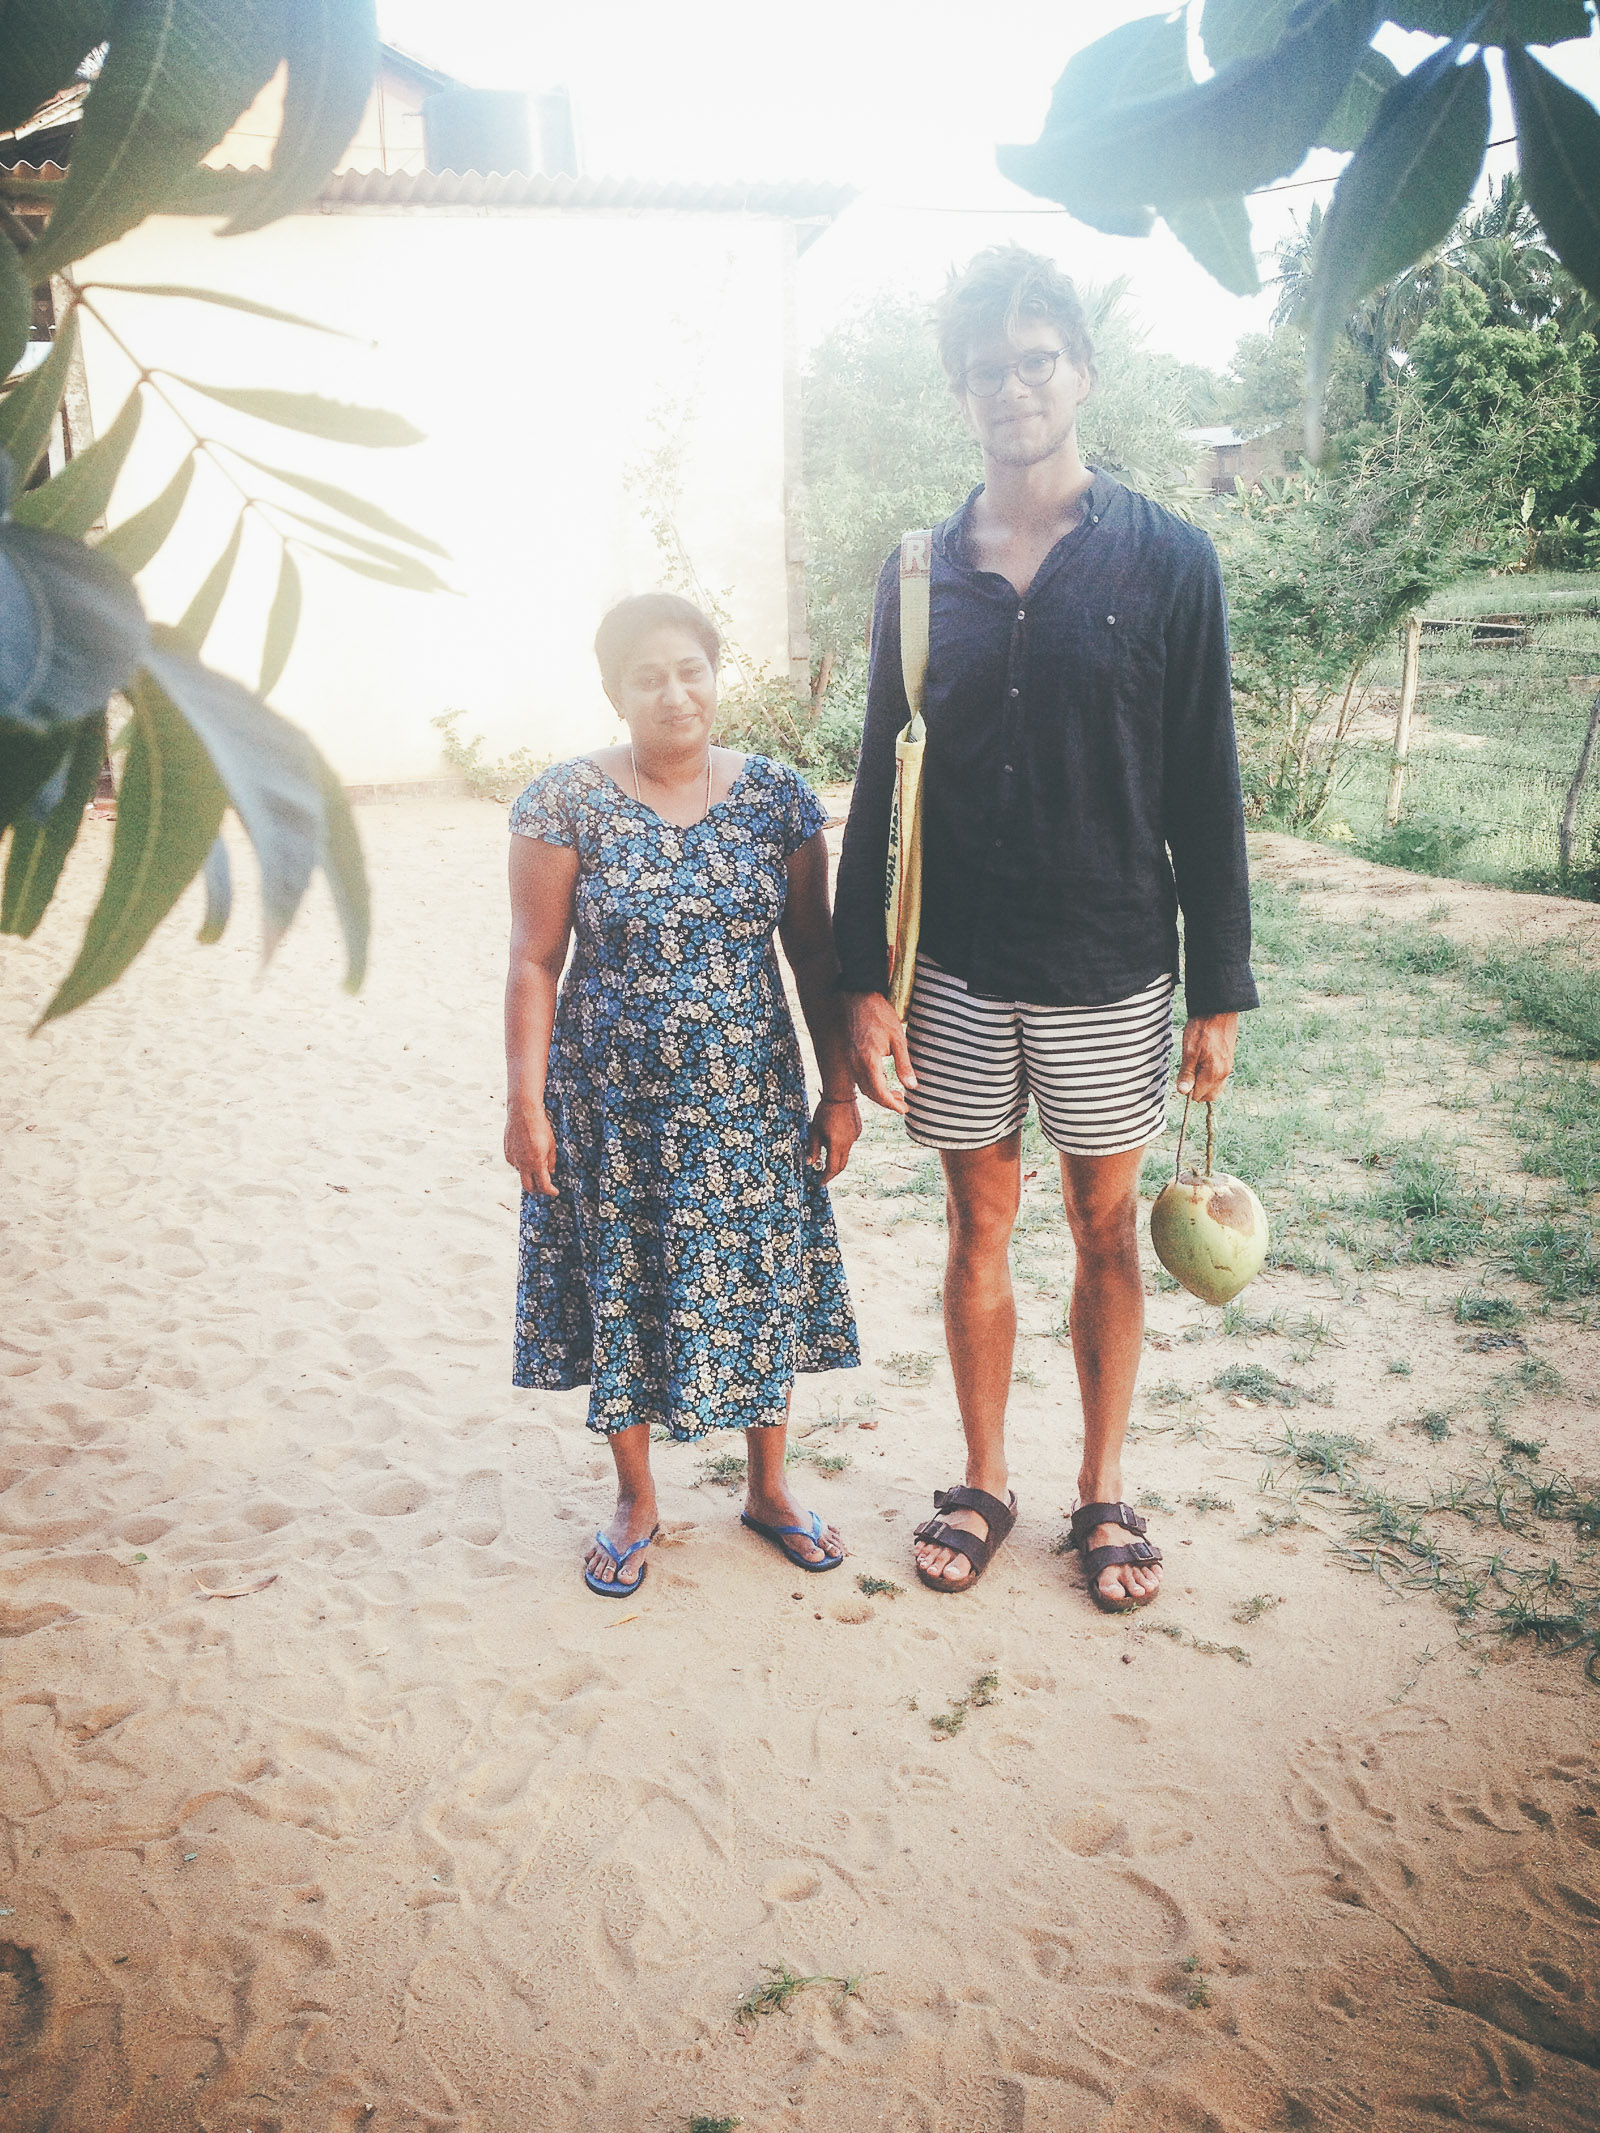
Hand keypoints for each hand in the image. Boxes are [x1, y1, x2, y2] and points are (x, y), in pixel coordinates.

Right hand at [504, 1101, 558, 1195]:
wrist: (523, 1112)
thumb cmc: (541, 1127)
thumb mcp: (552, 1144)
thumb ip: (551, 1161)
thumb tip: (550, 1172)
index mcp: (536, 1163)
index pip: (543, 1186)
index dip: (550, 1192)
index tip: (555, 1192)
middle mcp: (522, 1164)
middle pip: (528, 1187)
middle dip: (537, 1190)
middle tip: (545, 1187)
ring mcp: (513, 1159)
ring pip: (521, 1174)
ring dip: (529, 1174)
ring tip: (537, 1162)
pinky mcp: (507, 1153)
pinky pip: (515, 1164)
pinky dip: (522, 1164)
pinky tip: (527, 1153)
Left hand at [806, 1096, 860, 1183]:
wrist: (841, 1094)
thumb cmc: (824, 1111)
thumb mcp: (814, 1130)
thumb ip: (813, 1149)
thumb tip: (810, 1164)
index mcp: (836, 1144)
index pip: (832, 1167)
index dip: (826, 1177)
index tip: (820, 1183)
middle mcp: (848, 1143)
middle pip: (842, 1164)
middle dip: (832, 1172)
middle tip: (824, 1176)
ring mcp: (855, 1137)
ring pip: (846, 1153)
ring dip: (837, 1157)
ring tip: (826, 1153)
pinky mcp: (858, 1130)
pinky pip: (849, 1142)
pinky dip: (841, 1145)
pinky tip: (834, 1135)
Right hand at [841, 991, 917, 1114]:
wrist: (858, 997)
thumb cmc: (880, 1015)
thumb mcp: (898, 1039)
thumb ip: (904, 1065)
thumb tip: (912, 1087)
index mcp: (868, 1061)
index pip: (879, 1093)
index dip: (892, 1104)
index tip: (905, 1109)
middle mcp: (856, 1064)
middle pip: (870, 1093)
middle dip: (887, 1102)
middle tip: (904, 1104)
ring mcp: (851, 1060)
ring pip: (864, 1087)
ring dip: (879, 1094)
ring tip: (897, 1094)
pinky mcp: (850, 1055)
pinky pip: (860, 1077)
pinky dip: (872, 1083)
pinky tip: (885, 1079)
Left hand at [1176, 1013, 1238, 1102]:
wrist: (1218, 1011)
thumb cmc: (1202, 1029)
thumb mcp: (1189, 1051)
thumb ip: (1187, 1073)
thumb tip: (1183, 1092)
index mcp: (1214, 1073)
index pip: (1198, 1096)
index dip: (1187, 1089)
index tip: (1183, 1075)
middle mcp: (1224, 1074)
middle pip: (1209, 1096)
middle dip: (1196, 1090)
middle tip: (1188, 1073)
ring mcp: (1228, 1068)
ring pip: (1216, 1088)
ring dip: (1204, 1084)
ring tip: (1195, 1067)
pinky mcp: (1229, 1061)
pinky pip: (1220, 1078)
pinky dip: (1210, 1077)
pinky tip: (1203, 1064)